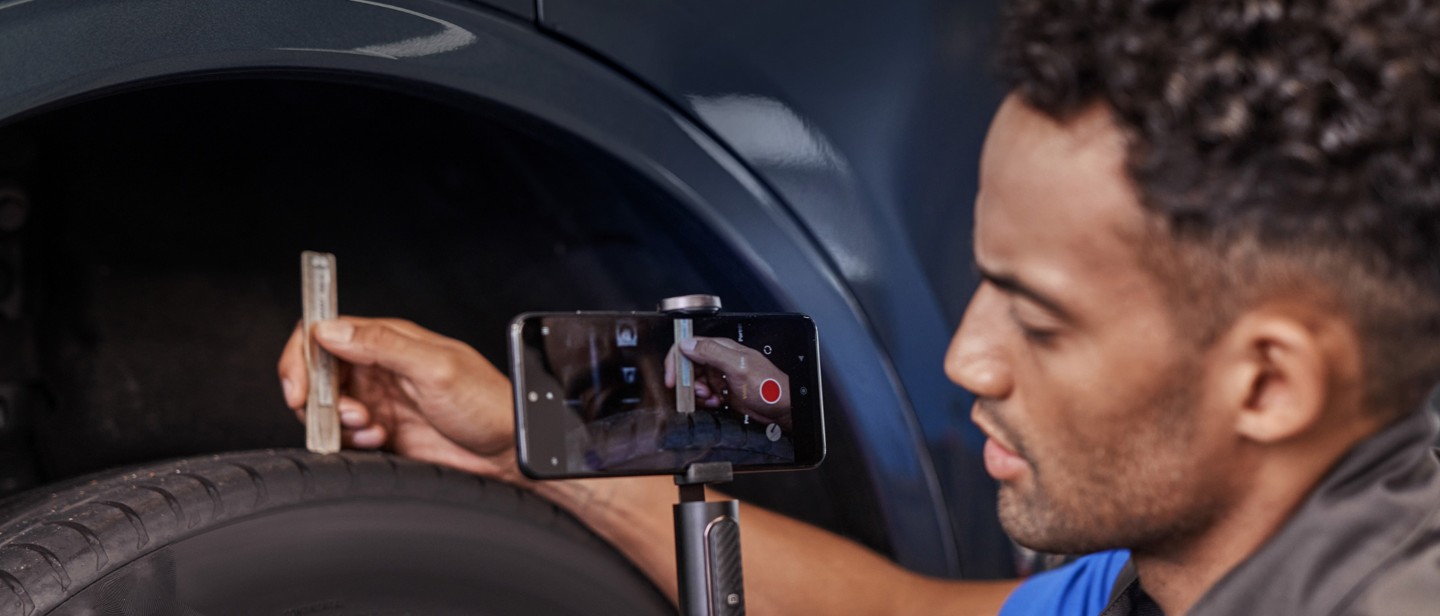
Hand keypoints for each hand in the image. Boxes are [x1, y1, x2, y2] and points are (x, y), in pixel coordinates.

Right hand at [277, 316, 522, 482]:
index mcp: (388, 339)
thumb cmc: (486, 403)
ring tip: (372, 428)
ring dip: (337, 422)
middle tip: (350, 414)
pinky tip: (380, 441)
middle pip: (316, 372)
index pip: (324, 332)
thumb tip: (331, 329)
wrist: (507, 451)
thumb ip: (382, 345)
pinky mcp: (380, 431)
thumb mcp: (436, 367)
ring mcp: (378, 399)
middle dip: (318, 397)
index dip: (302, 356)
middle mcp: (378, 365)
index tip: (299, 387)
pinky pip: (343, 435)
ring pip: (325, 407)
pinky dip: (351, 441)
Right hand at [664, 336, 791, 430]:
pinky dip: (706, 401)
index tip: (672, 379)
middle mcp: (718, 360)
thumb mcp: (739, 367)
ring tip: (712, 398)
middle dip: (688, 383)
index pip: (688, 346)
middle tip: (699, 392)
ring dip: (698, 394)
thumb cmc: (770, 387)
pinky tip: (717, 403)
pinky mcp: (722, 391)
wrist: (783, 409)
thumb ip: (712, 353)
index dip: (676, 361)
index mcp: (721, 348)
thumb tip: (688, 344)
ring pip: (694, 383)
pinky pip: (703, 395)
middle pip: (688, 366)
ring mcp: (720, 376)